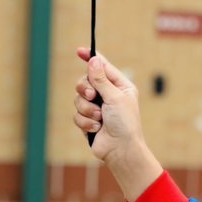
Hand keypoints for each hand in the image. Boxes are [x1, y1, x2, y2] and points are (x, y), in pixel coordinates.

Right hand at [73, 48, 162, 201]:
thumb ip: (101, 79)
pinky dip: (85, 121)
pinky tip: (96, 128)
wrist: (120, 150)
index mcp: (119, 86)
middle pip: (85, 81)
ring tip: (99, 118)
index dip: (90, 58)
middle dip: (86, 89)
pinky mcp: (88, 120)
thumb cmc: (125, 123)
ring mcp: (97, 108)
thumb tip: (93, 60)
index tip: (79, 51)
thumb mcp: (114, 97)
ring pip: (78, 99)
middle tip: (92, 96)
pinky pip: (77, 114)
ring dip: (87, 109)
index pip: (102, 67)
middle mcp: (107, 95)